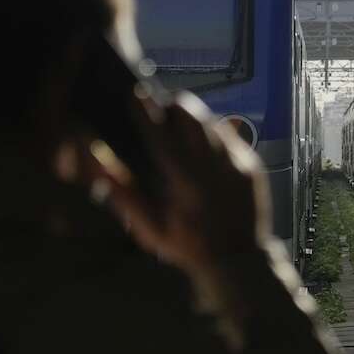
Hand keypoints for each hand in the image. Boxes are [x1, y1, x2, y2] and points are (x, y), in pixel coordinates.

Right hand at [85, 89, 269, 276]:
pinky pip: (231, 136)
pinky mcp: (252, 165)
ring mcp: (237, 164)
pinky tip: (204, 144)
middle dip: (174, 106)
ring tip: (181, 124)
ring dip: (195, 118)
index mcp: (184, 185)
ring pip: (212, 121)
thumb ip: (124, 195)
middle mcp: (213, 169)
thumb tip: (100, 164)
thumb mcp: (150, 229)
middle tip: (162, 108)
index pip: (160, 136)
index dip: (145, 112)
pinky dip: (215, 133)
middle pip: (192, 117)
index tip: (135, 93)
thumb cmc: (187, 247)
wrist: (238, 260)